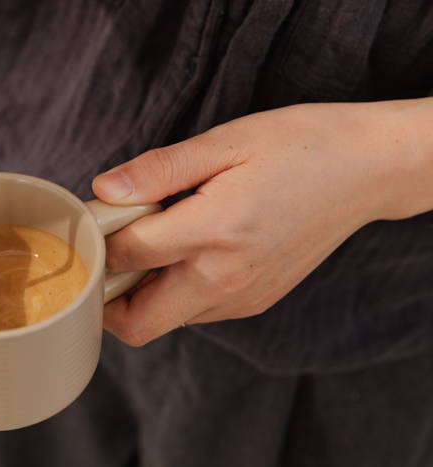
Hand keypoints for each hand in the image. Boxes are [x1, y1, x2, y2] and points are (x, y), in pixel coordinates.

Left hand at [93, 99, 432, 346]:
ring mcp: (243, 297)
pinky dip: (174, 292)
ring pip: (166, 321)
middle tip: (107, 254)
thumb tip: (104, 191)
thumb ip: (158, 171)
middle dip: (108, 298)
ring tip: (149, 245)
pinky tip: (184, 253)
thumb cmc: (299, 146)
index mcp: (214, 231)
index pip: (125, 256)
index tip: (98, 218)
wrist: (369, 170)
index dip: (99, 238)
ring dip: (141, 295)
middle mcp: (226, 278)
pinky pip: (196, 313)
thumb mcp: (225, 142)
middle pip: (137, 323)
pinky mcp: (255, 301)